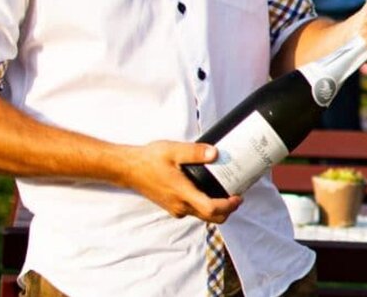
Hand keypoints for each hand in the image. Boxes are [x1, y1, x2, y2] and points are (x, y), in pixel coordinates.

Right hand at [118, 141, 242, 222]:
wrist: (128, 169)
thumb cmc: (149, 160)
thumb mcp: (173, 150)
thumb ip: (195, 152)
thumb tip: (215, 153)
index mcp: (182, 193)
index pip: (210, 208)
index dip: (228, 206)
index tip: (238, 197)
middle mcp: (180, 206)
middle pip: (210, 217)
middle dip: (227, 210)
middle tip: (237, 197)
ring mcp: (175, 208)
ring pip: (202, 216)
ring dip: (217, 209)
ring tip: (226, 192)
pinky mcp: (172, 206)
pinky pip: (193, 211)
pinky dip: (206, 206)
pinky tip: (209, 191)